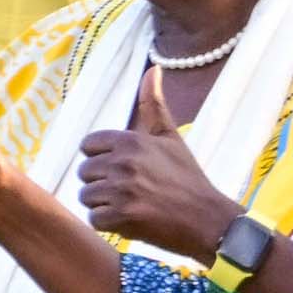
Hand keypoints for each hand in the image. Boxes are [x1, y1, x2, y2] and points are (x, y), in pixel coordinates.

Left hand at [78, 67, 240, 260]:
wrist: (208, 219)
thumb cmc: (187, 178)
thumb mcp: (171, 138)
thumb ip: (154, 105)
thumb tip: (153, 68)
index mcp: (131, 140)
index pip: (88, 146)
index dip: (102, 159)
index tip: (124, 168)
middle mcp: (123, 162)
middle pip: (84, 172)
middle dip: (102, 183)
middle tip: (132, 189)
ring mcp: (121, 190)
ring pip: (86, 196)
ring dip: (105, 204)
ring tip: (133, 204)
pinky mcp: (120, 217)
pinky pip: (94, 219)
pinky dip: (110, 223)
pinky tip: (132, 219)